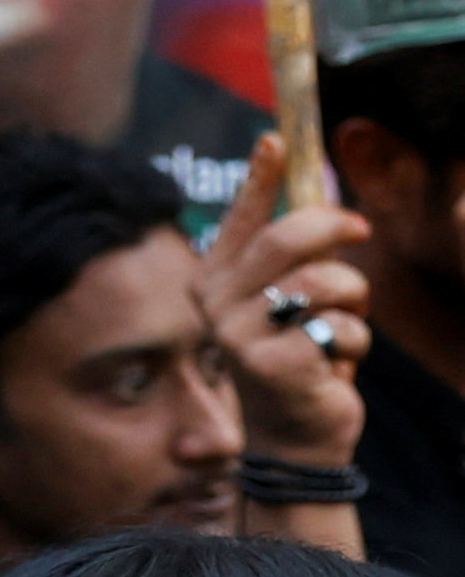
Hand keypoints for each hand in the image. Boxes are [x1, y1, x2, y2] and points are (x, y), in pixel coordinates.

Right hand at [204, 142, 370, 468]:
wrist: (294, 436)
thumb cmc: (298, 357)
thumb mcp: (291, 300)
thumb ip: (297, 258)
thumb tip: (322, 201)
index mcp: (216, 280)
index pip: (241, 218)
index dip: (260, 177)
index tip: (276, 139)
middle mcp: (217, 302)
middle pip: (286, 239)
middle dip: (332, 227)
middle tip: (361, 227)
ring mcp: (241, 333)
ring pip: (323, 283)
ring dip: (353, 301)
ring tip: (343, 324)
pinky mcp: (274, 362)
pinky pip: (341, 327)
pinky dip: (355, 344)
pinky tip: (336, 364)